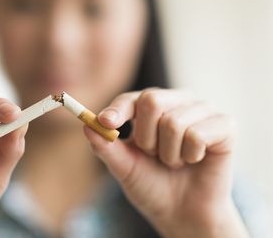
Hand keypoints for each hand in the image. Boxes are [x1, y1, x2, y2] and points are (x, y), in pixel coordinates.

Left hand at [84, 88, 249, 237]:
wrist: (183, 213)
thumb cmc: (152, 185)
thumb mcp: (124, 168)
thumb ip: (106, 147)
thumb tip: (86, 124)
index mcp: (152, 108)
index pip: (131, 99)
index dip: (118, 110)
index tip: (106, 122)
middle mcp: (177, 102)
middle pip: (152, 100)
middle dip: (146, 138)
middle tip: (155, 155)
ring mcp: (201, 110)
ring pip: (174, 122)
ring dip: (169, 153)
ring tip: (175, 162)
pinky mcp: (224, 125)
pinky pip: (197, 134)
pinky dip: (191, 155)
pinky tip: (195, 160)